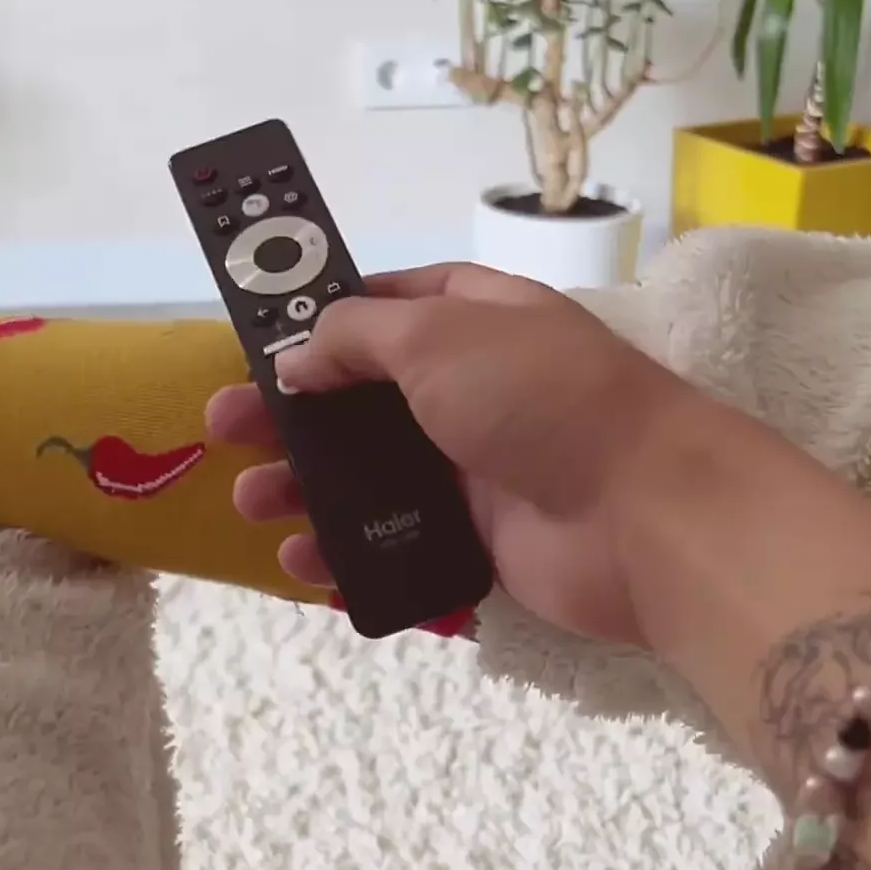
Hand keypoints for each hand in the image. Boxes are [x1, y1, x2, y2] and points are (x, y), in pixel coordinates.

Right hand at [204, 262, 695, 644]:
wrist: (644, 515)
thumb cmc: (543, 399)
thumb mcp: (440, 335)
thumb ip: (358, 337)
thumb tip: (300, 354)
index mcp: (480, 319)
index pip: (395, 304)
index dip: (329, 319)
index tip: (265, 341)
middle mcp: (476, 389)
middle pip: (365, 400)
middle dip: (293, 415)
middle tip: (226, 433)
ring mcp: (479, 469)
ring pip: (374, 478)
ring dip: (308, 490)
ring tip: (254, 506)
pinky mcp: (481, 543)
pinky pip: (399, 545)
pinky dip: (351, 553)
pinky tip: (307, 564)